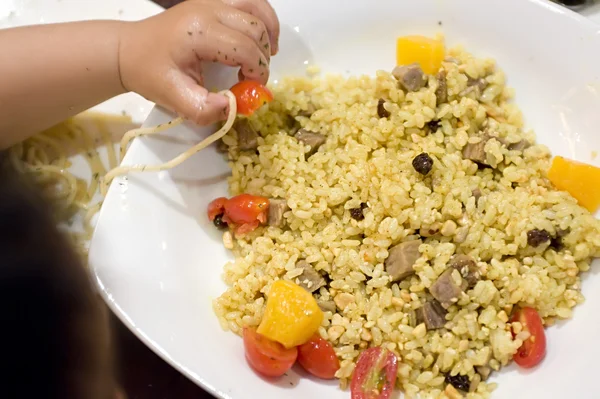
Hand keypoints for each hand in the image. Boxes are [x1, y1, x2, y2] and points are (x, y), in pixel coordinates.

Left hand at [118, 0, 279, 125]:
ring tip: (266, 57)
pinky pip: (248, 3)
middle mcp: (208, 9)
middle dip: (262, 58)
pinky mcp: (212, 2)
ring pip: (257, 8)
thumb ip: (204, 109)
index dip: (256, 72)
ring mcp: (210, 2)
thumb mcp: (173, 98)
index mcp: (199, 31)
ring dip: (268, 33)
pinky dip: (261, 20)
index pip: (245, 48)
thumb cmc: (148, 72)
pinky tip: (260, 40)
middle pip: (255, 28)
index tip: (249, 90)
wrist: (127, 50)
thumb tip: (233, 107)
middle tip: (252, 79)